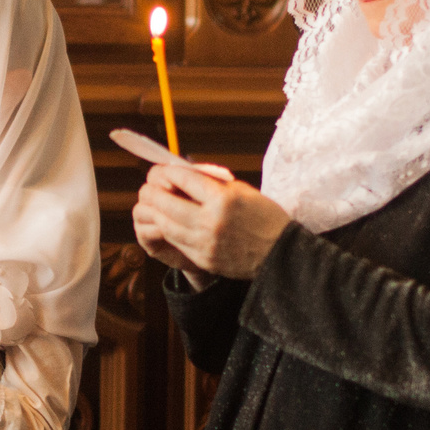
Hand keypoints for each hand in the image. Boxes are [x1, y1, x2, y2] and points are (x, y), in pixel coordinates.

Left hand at [133, 159, 292, 281]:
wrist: (281, 254)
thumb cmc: (265, 217)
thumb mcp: (242, 190)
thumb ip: (212, 182)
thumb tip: (182, 173)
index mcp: (223, 199)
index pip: (184, 180)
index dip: (168, 173)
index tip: (162, 170)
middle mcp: (211, 221)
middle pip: (167, 203)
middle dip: (153, 192)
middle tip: (148, 187)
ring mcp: (206, 242)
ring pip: (166, 225)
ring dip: (156, 212)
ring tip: (153, 204)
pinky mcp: (204, 258)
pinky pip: (176, 242)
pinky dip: (168, 230)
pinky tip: (166, 223)